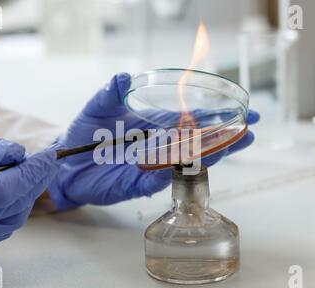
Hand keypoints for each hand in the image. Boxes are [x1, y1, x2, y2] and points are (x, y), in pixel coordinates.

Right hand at [0, 117, 60, 252]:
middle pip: (12, 206)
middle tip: (48, 161)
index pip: (5, 189)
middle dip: (35, 180)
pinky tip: (16, 191)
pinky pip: (0, 229)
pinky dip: (14, 210)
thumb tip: (18, 154)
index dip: (32, 172)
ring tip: (34, 172)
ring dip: (27, 196)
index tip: (50, 155)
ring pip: (11, 221)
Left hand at [48, 73, 258, 209]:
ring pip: (182, 163)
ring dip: (205, 156)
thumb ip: (110, 93)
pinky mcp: (135, 184)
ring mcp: (150, 166)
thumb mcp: (98, 107)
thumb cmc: (84, 132)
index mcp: (156, 126)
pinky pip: (154, 181)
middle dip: (223, 138)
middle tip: (248, 132)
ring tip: (227, 147)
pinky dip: (167, 175)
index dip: (217, 116)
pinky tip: (184, 167)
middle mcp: (159, 147)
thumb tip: (123, 76)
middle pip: (196, 143)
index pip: (192, 120)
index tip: (243, 112)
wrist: (65, 162)